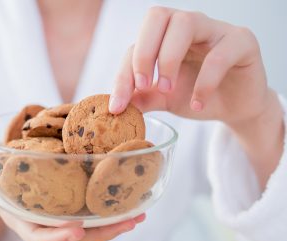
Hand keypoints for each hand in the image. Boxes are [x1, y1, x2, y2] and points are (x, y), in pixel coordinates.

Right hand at [0, 153, 144, 240]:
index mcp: (22, 218)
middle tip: (127, 221)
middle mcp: (45, 218)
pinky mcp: (72, 193)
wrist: (0, 159)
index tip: (77, 230)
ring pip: (90, 224)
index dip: (57, 238)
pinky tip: (131, 195)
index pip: (39, 238)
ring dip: (115, 222)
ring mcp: (61, 207)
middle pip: (75, 237)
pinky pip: (94, 204)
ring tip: (138, 212)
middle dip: (101, 234)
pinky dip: (112, 203)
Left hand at [109, 7, 283, 188]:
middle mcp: (187, 25)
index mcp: (164, 37)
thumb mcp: (164, 99)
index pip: (136, 46)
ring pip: (185, 23)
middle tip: (145, 86)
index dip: (123, 74)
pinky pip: (219, 54)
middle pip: (157, 17)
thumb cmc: (197, 96)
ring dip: (169, 58)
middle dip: (144, 53)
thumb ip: (142, 98)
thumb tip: (114, 106)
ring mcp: (215, 30)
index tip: (118, 106)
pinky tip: (197, 103)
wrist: (235, 107)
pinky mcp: (241, 42)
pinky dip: (205, 82)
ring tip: (168, 90)